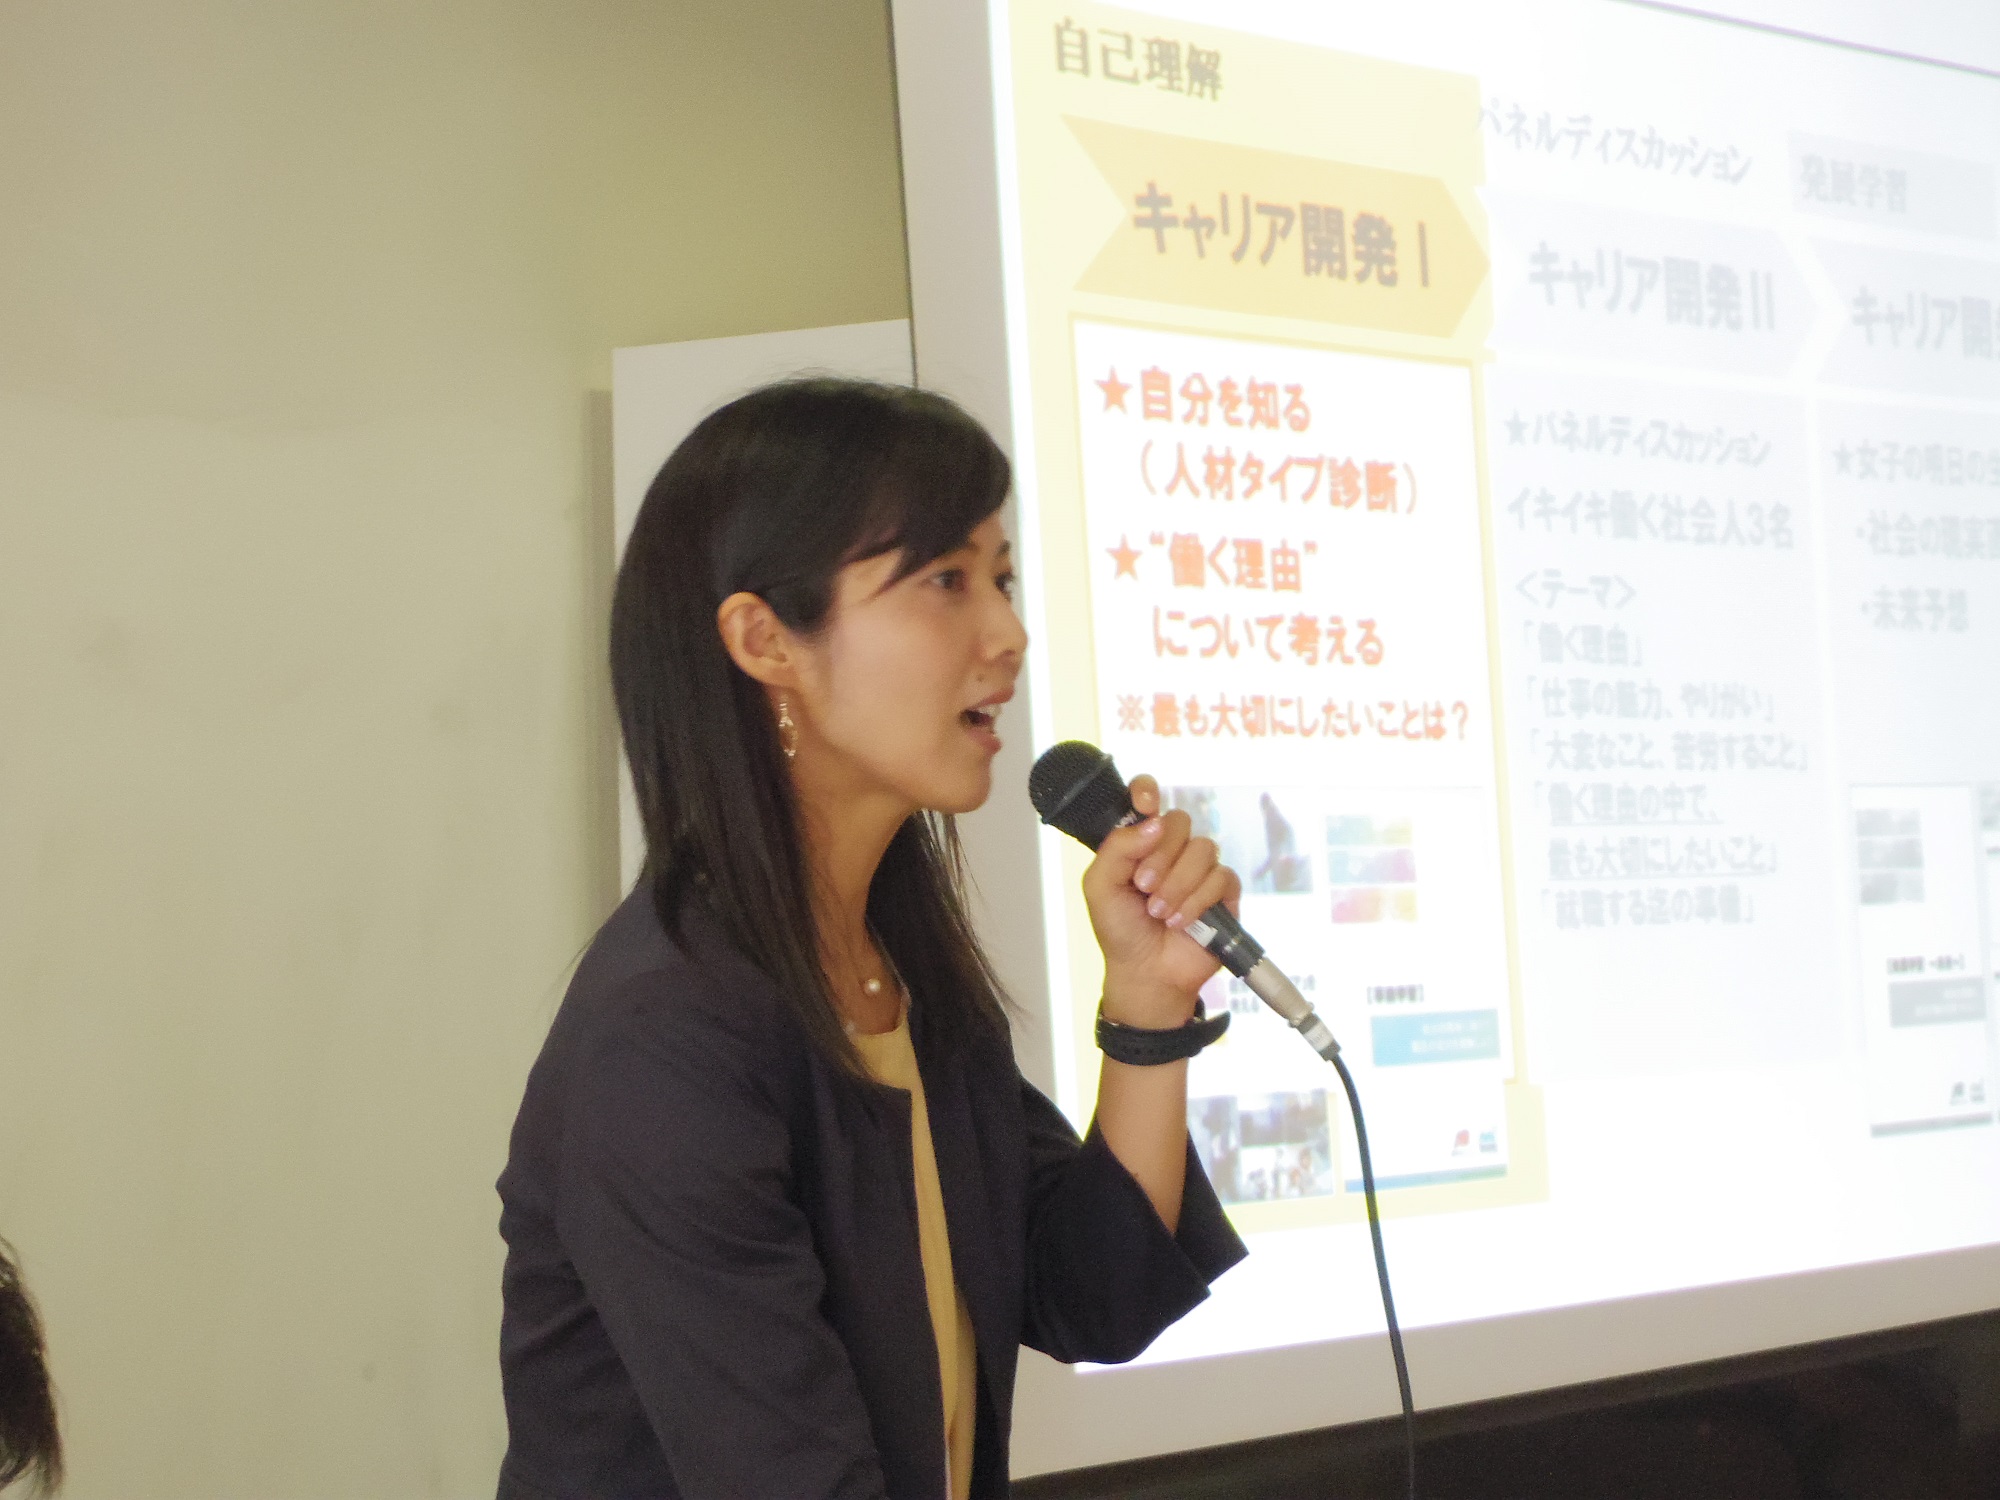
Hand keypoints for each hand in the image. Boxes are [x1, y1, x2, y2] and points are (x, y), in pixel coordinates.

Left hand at [1081, 775, 1241, 1029]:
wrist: (1145, 971)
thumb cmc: (1120, 929)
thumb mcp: (1100, 887)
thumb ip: (1117, 848)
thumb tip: (1153, 823)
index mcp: (1140, 841)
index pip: (1148, 797)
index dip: (1147, 790)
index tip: (1144, 804)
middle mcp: (1171, 848)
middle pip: (1179, 821)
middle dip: (1160, 856)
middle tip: (1143, 886)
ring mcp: (1199, 868)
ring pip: (1202, 849)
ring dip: (1177, 884)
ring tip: (1159, 913)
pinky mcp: (1224, 891)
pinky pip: (1220, 877)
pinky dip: (1196, 901)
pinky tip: (1180, 921)